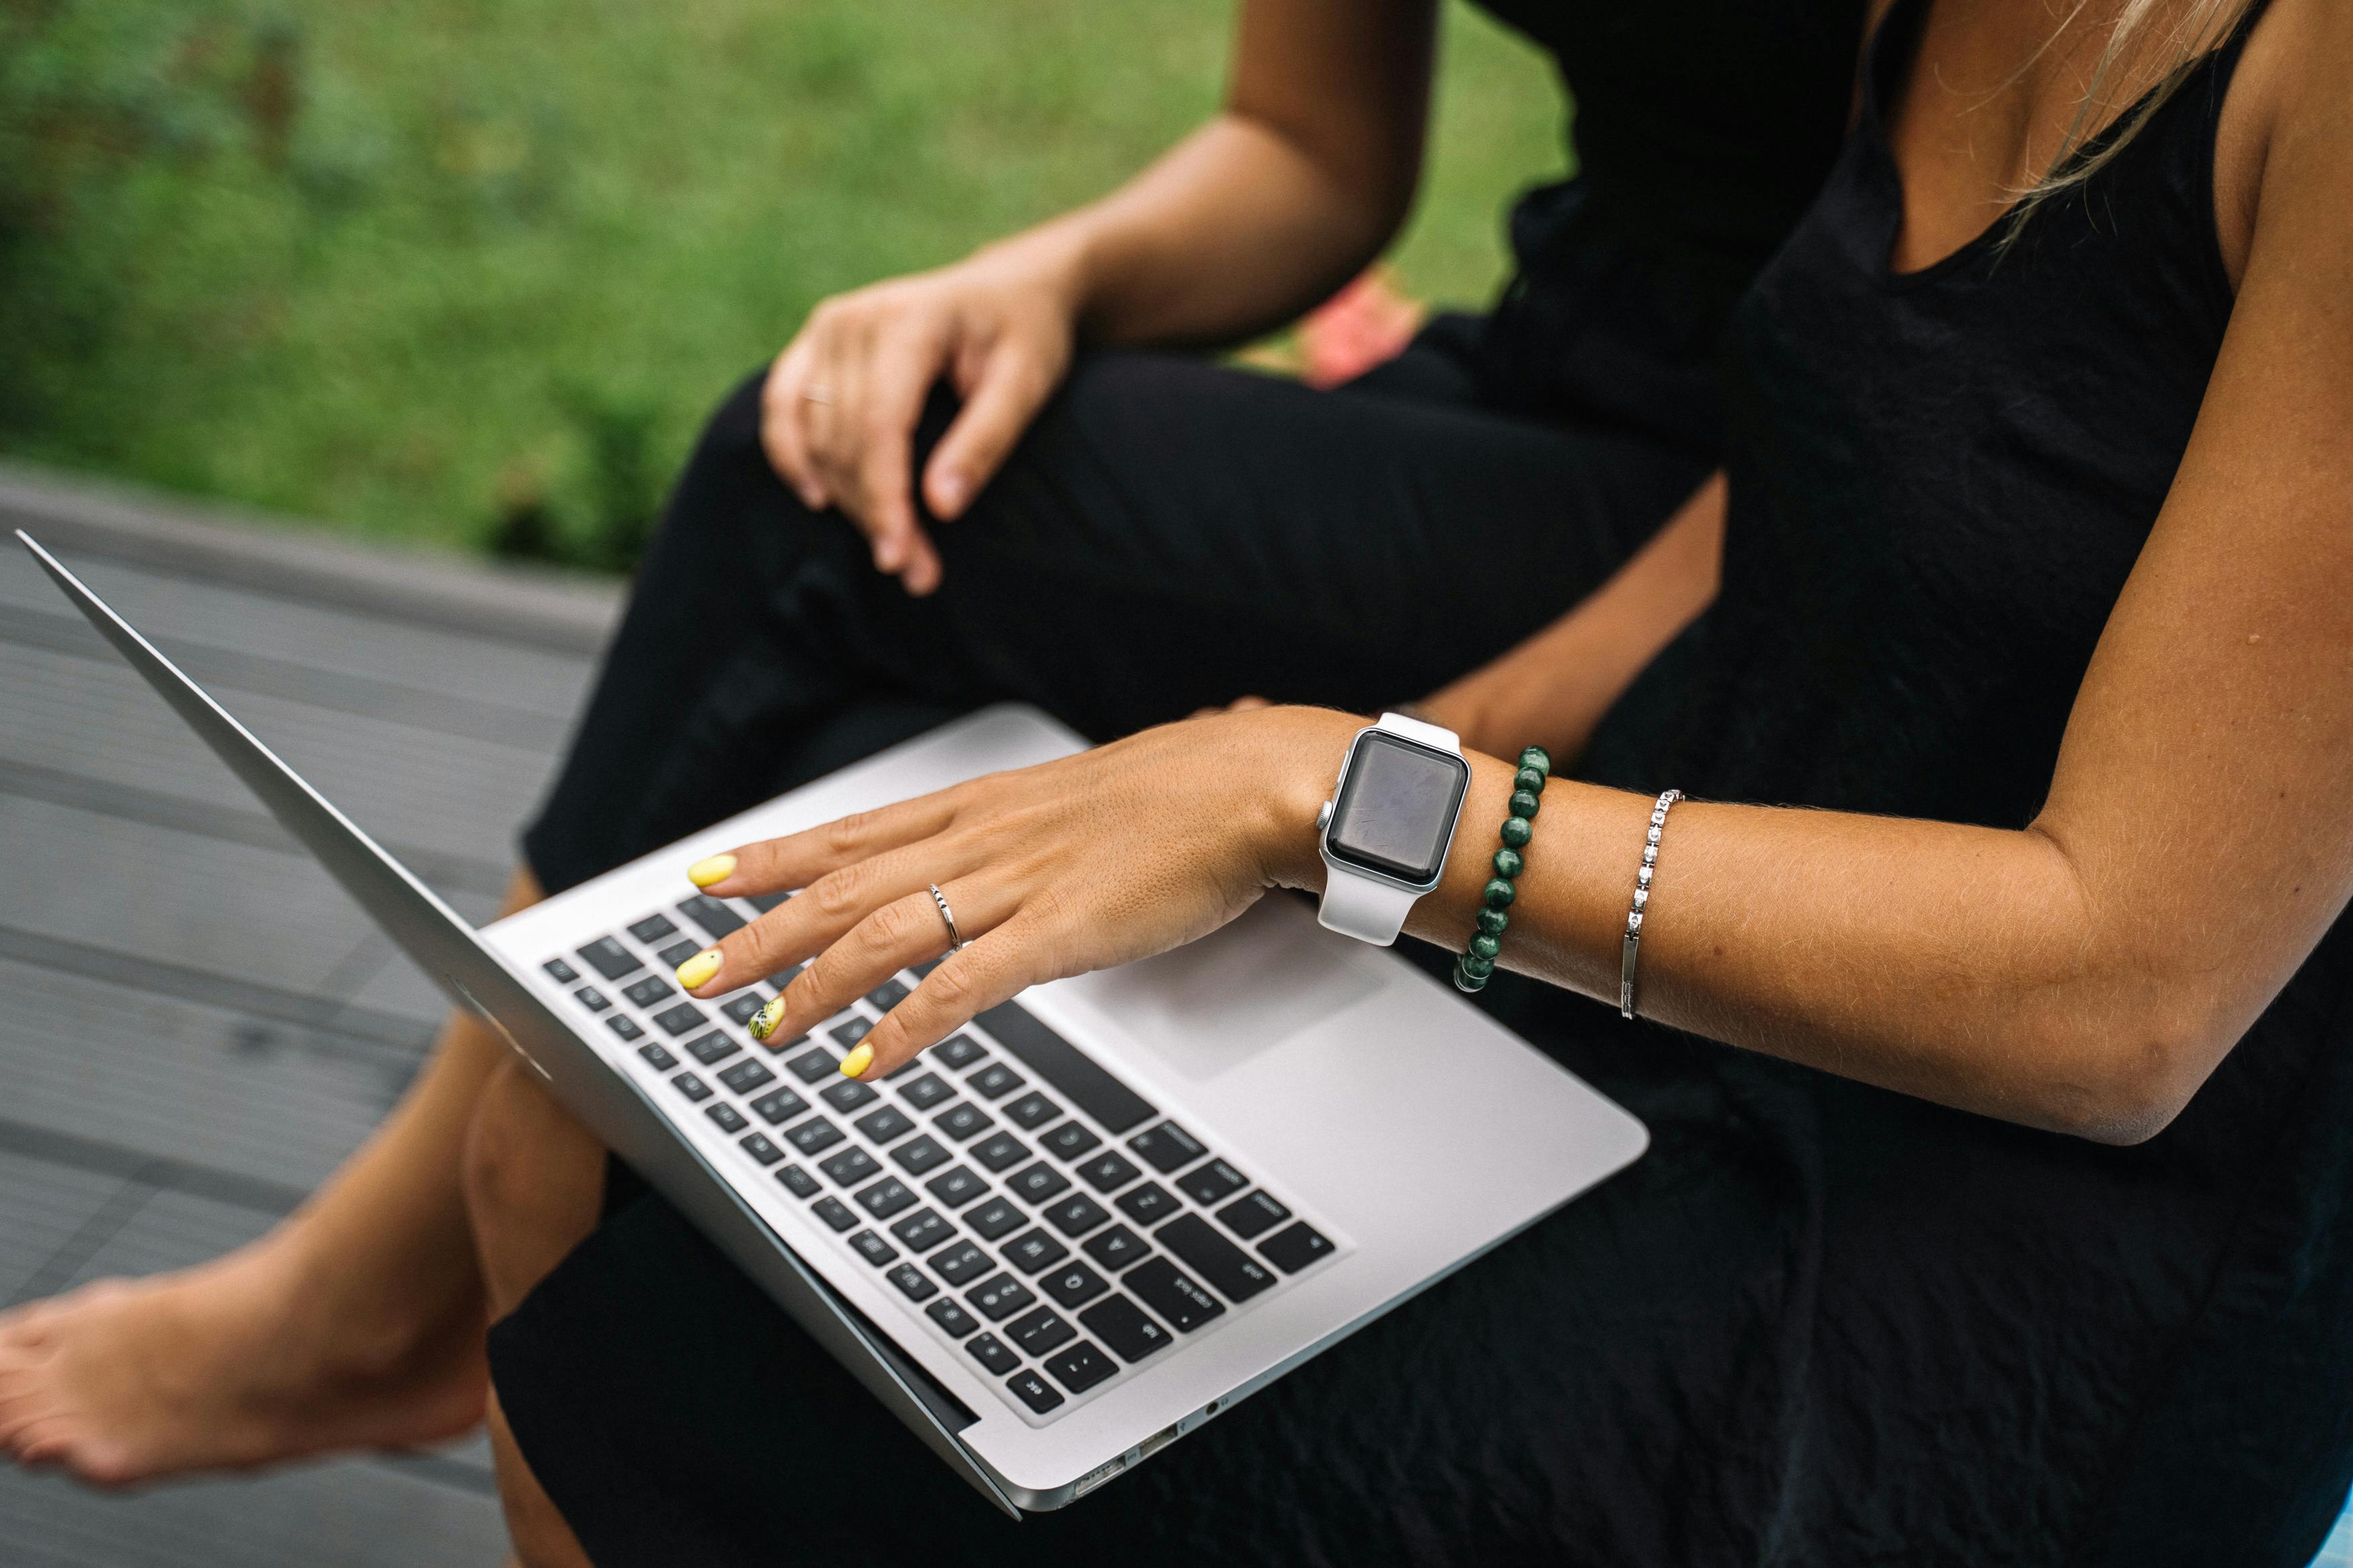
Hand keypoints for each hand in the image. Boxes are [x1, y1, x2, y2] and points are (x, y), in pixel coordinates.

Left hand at [671, 706, 1357, 1076]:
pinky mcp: (1059, 930)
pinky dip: (903, 1028)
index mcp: (982, 806)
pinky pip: (960, 987)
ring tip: (765, 1031)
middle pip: (842, 886)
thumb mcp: (1078, 804)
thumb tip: (995, 866)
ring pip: (882, 934)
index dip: (771, 858)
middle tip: (693, 978)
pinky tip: (865, 1063)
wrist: (1253, 784)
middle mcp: (981, 838)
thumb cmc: (1182, 796)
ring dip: (813, 986)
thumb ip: (1025, 836)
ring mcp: (1016, 882)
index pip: (852, 833)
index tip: (706, 879)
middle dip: (759, 932)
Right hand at [761, 238, 1081, 595]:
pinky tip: (819, 498)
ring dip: (844, 499)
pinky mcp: (813, 342)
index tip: (901, 559)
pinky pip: (782, 407)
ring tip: (894, 550)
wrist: (1009, 288)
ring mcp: (826, 327)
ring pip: (813, 434)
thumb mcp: (1028, 384)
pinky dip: (792, 456)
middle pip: (844, 438)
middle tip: (917, 573)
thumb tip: (941, 508)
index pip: (880, 425)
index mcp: (909, 319)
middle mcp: (854, 318)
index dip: (884, 497)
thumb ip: (985, 441)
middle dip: (875, 513)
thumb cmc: (1025, 334)